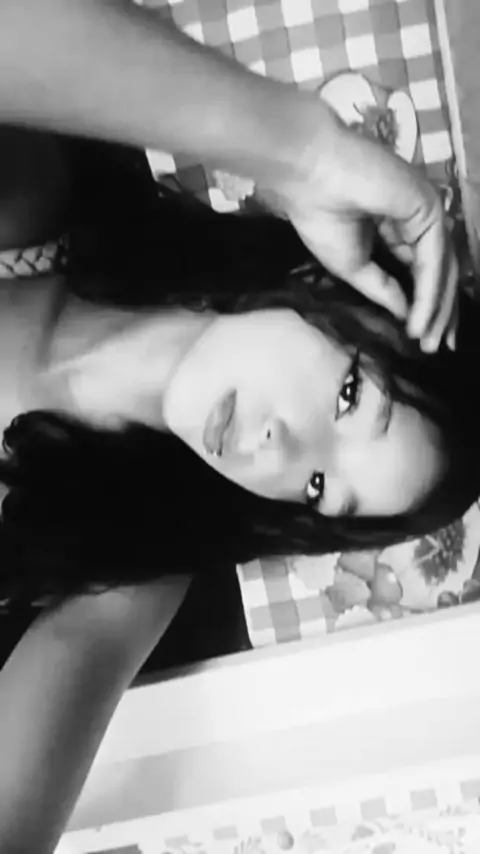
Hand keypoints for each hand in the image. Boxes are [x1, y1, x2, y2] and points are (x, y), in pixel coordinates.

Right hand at [258, 116, 456, 351]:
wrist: (309, 176)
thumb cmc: (321, 215)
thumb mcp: (353, 266)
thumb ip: (383, 289)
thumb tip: (407, 314)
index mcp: (400, 227)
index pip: (424, 269)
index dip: (428, 304)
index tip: (425, 340)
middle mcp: (419, 218)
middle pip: (441, 271)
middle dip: (442, 311)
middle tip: (439, 347)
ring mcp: (427, 211)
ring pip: (443, 268)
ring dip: (438, 309)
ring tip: (430, 341)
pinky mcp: (428, 208)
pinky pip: (433, 260)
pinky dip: (429, 293)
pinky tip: (421, 320)